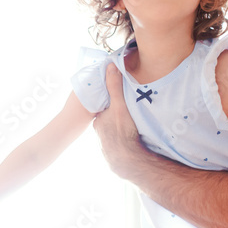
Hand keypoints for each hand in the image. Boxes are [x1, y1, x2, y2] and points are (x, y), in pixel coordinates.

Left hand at [92, 64, 145, 179]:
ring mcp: (104, 143)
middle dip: (113, 113)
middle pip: (106, 118)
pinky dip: (120, 138)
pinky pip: (116, 141)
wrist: (126, 161)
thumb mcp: (120, 106)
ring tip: (129, 124)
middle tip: (125, 110)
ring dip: (118, 127)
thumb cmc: (122, 132)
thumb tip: (110, 66)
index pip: (102, 105)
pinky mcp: (112, 153)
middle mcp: (99, 131)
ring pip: (111, 130)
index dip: (109, 100)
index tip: (116, 96)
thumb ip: (115, 87)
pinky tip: (128, 138)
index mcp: (99, 119)